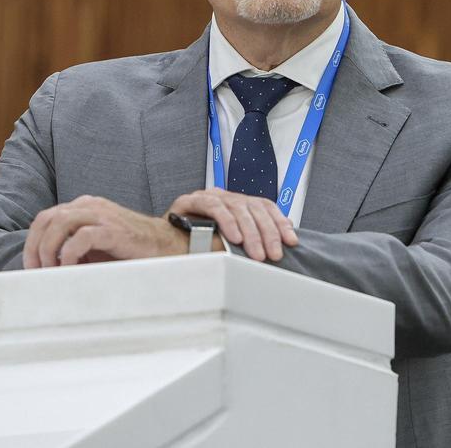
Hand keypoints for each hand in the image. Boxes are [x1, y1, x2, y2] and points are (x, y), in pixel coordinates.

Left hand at [22, 195, 185, 268]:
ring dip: (49, 249)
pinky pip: (83, 236)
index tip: (31, 267)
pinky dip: (69, 253)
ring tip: (51, 271)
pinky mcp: (114, 230)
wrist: (166, 246)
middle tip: (37, 272)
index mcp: (83, 207)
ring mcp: (103, 215)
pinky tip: (70, 268)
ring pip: (61, 222)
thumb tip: (44, 270)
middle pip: (48, 219)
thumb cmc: (129, 250)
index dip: (32, 242)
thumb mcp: (94, 248)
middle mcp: (90, 206)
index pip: (46, 218)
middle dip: (36, 247)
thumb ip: (71, 249)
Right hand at [167, 189, 298, 261]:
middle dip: (267, 232)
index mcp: (234, 203)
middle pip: (254, 207)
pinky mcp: (190, 201)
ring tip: (256, 253)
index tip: (291, 240)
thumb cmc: (194, 244)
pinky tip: (234, 239)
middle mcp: (223, 196)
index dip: (279, 222)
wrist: (159, 242)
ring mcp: (207, 196)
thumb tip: (284, 236)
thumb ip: (252, 237)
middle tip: (273, 254)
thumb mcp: (229, 242)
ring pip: (237, 207)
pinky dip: (227, 223)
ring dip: (250, 232)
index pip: (264, 206)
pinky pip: (214, 208)